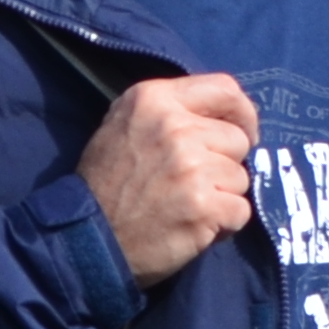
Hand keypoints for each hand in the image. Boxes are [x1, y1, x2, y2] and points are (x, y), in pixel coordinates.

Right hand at [80, 74, 259, 284]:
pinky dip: (224, 223)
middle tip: (189, 182)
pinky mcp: (204, 206)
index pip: (225, 89)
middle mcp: (176, 128)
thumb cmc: (107, 182)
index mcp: (155, 100)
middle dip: (223, 163)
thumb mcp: (124, 125)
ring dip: (221, 195)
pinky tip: (193, 225)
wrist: (87, 238)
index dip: (242, 113)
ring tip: (185, 204)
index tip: (242, 132)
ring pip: (240, 177)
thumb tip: (225, 115)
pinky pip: (240, 210)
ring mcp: (192, 167)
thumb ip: (171, 111)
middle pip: (237, 139)